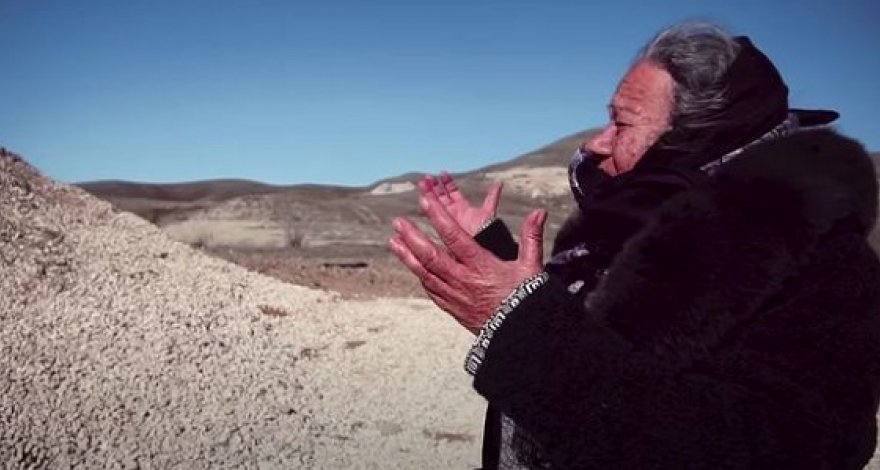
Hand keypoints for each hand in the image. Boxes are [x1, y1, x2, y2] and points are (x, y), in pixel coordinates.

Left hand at [390, 181, 546, 332]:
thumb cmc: (526, 298)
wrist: (520, 335)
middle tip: (398, 222)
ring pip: (425, 273)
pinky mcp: (452, 308)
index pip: (455, 237)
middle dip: (413, 237)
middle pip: (432, 256)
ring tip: (393, 241)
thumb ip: (531, 237)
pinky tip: (411, 266)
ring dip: (408, 256)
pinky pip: (431, 290)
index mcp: (482, 266)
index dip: (438, 218)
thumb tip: (538, 212)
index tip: (424, 202)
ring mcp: (455, 296)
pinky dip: (420, 276)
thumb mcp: (531, 267)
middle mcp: (464, 280)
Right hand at [421, 172, 502, 235]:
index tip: (442, 173)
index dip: (447, 182)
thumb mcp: (488, 210)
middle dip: (433, 186)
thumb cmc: (485, 229)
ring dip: (428, 192)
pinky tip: (422, 198)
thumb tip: (499, 183)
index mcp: (461, 207)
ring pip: (434, 202)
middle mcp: (452, 212)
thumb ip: (492, 196)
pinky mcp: (441, 224)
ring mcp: (445, 218)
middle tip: (427, 177)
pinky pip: (432, 213)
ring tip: (422, 182)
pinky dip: (427, 205)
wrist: (479, 244)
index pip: (452, 191)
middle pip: (440, 196)